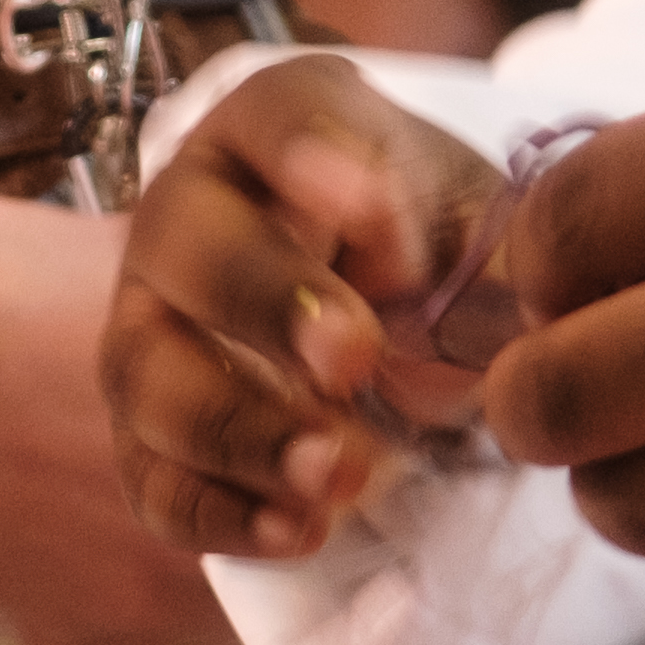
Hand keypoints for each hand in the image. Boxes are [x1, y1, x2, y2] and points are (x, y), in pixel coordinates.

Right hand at [102, 58, 516, 560]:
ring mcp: (149, 324)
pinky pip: (151, 479)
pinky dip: (219, 514)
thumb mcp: (480, 228)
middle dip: (269, 304)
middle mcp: (189, 213)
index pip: (278, 113)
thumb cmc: (431, 249)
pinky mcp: (148, 433)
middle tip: (356, 359)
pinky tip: (300, 531)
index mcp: (275, 128)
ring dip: (242, 430)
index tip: (373, 203)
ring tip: (345, 470)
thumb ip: (497, 250)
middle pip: (188, 244)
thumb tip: (491, 293)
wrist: (392, 327)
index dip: (314, 152)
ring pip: (147, 373)